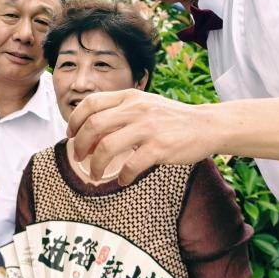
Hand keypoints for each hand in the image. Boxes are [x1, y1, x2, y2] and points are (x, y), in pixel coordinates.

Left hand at [67, 89, 213, 184]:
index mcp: (130, 97)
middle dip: (79, 145)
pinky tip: (122, 180)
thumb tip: (91, 131)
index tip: (71, 135)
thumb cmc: (172, 119)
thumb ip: (121, 112)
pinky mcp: (160, 147)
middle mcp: (136, 109)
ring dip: (96, 165)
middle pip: (93, 125)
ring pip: (106, 147)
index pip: (91, 103)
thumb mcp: (145, 104)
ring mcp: (148, 127)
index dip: (75, 120)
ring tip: (95, 174)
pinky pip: (130, 165)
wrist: (207, 125)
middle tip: (78, 158)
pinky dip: (122, 176)